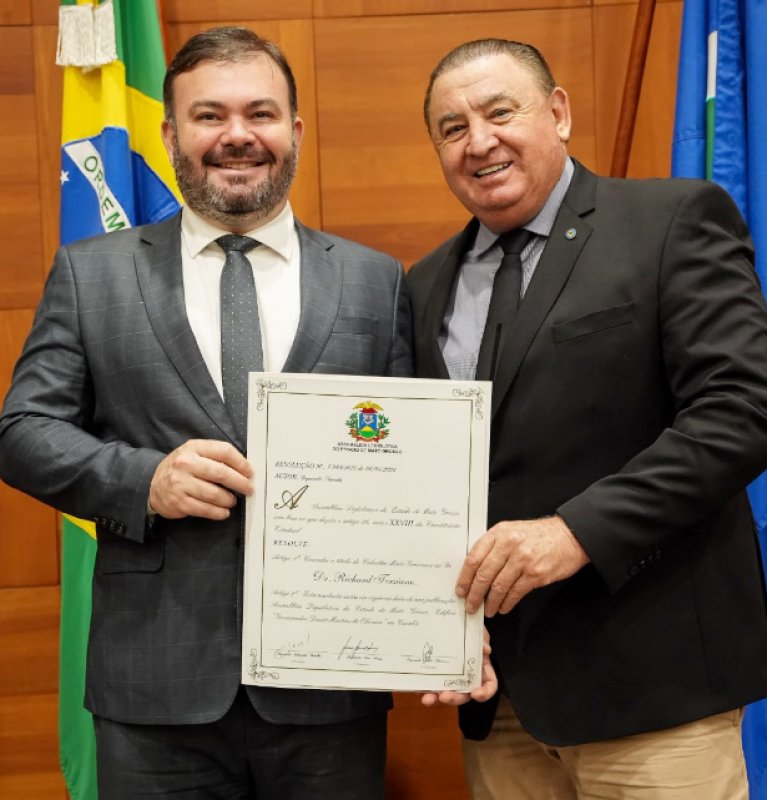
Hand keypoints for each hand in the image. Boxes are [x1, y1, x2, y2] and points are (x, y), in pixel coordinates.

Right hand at [149, 439, 253, 520]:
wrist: (152, 484)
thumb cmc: (181, 468)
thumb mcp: (194, 453)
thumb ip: (215, 456)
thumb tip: (244, 468)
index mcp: (193, 448)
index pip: (224, 451)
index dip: (241, 463)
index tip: (250, 472)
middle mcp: (185, 463)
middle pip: (221, 473)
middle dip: (240, 483)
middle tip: (249, 489)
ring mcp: (180, 483)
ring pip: (214, 494)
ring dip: (229, 499)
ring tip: (233, 501)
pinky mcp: (179, 502)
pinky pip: (204, 509)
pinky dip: (218, 512)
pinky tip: (223, 512)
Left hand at [421, 627, 497, 706]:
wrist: (449, 619)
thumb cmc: (467, 627)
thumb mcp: (477, 630)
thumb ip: (482, 638)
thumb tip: (486, 649)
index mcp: (480, 668)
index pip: (489, 685)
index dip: (485, 692)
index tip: (476, 694)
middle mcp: (466, 676)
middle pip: (465, 695)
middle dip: (455, 698)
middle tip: (445, 696)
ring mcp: (449, 677)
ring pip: (445, 693)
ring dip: (436, 698)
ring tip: (427, 698)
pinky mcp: (434, 675)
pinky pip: (430, 685)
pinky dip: (424, 689)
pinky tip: (417, 689)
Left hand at [457, 516, 589, 615]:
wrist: (569, 535)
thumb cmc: (539, 535)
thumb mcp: (511, 531)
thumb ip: (494, 546)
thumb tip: (474, 570)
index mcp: (499, 533)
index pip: (474, 557)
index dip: (465, 577)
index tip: (461, 589)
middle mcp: (509, 544)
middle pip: (484, 574)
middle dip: (475, 594)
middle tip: (471, 605)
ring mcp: (523, 559)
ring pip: (498, 586)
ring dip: (491, 602)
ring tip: (488, 610)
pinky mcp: (536, 574)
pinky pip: (515, 593)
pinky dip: (507, 603)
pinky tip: (503, 607)